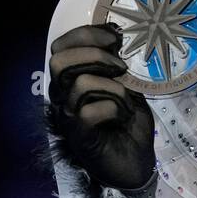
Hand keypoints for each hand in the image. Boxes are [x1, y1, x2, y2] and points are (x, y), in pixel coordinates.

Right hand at [48, 24, 155, 190]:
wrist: (137, 163)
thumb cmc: (130, 124)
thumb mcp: (128, 86)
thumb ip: (119, 65)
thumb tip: (120, 38)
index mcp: (72, 80)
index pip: (61, 46)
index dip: (86, 34)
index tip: (116, 37)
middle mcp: (63, 96)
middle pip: (59, 60)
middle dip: (95, 55)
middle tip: (121, 67)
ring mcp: (68, 117)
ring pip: (79, 84)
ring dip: (113, 88)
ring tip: (128, 101)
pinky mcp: (78, 136)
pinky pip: (89, 112)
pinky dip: (113, 109)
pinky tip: (124, 117)